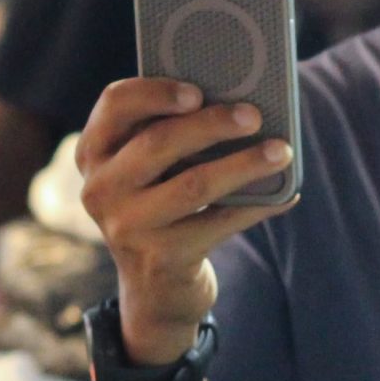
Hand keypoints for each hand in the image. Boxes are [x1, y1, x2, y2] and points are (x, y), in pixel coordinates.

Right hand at [78, 78, 294, 362]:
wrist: (155, 289)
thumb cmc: (162, 207)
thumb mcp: (149, 172)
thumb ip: (170, 134)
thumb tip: (239, 103)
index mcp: (94, 153)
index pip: (114, 105)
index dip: (155, 92)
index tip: (197, 91)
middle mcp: (101, 189)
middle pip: (159, 142)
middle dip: (212, 124)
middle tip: (253, 115)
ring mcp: (127, 227)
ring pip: (193, 185)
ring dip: (244, 164)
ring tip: (281, 151)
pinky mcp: (161, 259)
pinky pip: (218, 223)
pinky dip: (257, 206)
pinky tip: (285, 194)